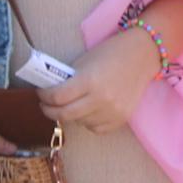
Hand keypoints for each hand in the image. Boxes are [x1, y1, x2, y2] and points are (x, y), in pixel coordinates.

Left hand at [40, 20, 166, 136]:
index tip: (41, 93)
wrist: (141, 56)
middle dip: (49, 110)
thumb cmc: (110, 53)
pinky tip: (87, 111)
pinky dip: (88, 122)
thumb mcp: (84, 62)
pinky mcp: (121, 119)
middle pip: (64, 115)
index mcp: (89, 80)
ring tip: (71, 105)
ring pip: (80, 123)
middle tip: (45, 105)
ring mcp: (112, 111)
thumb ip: (68, 79)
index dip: (44, 96)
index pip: (57, 97)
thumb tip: (50, 94)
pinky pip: (96, 128)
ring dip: (71, 115)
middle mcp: (101, 99)